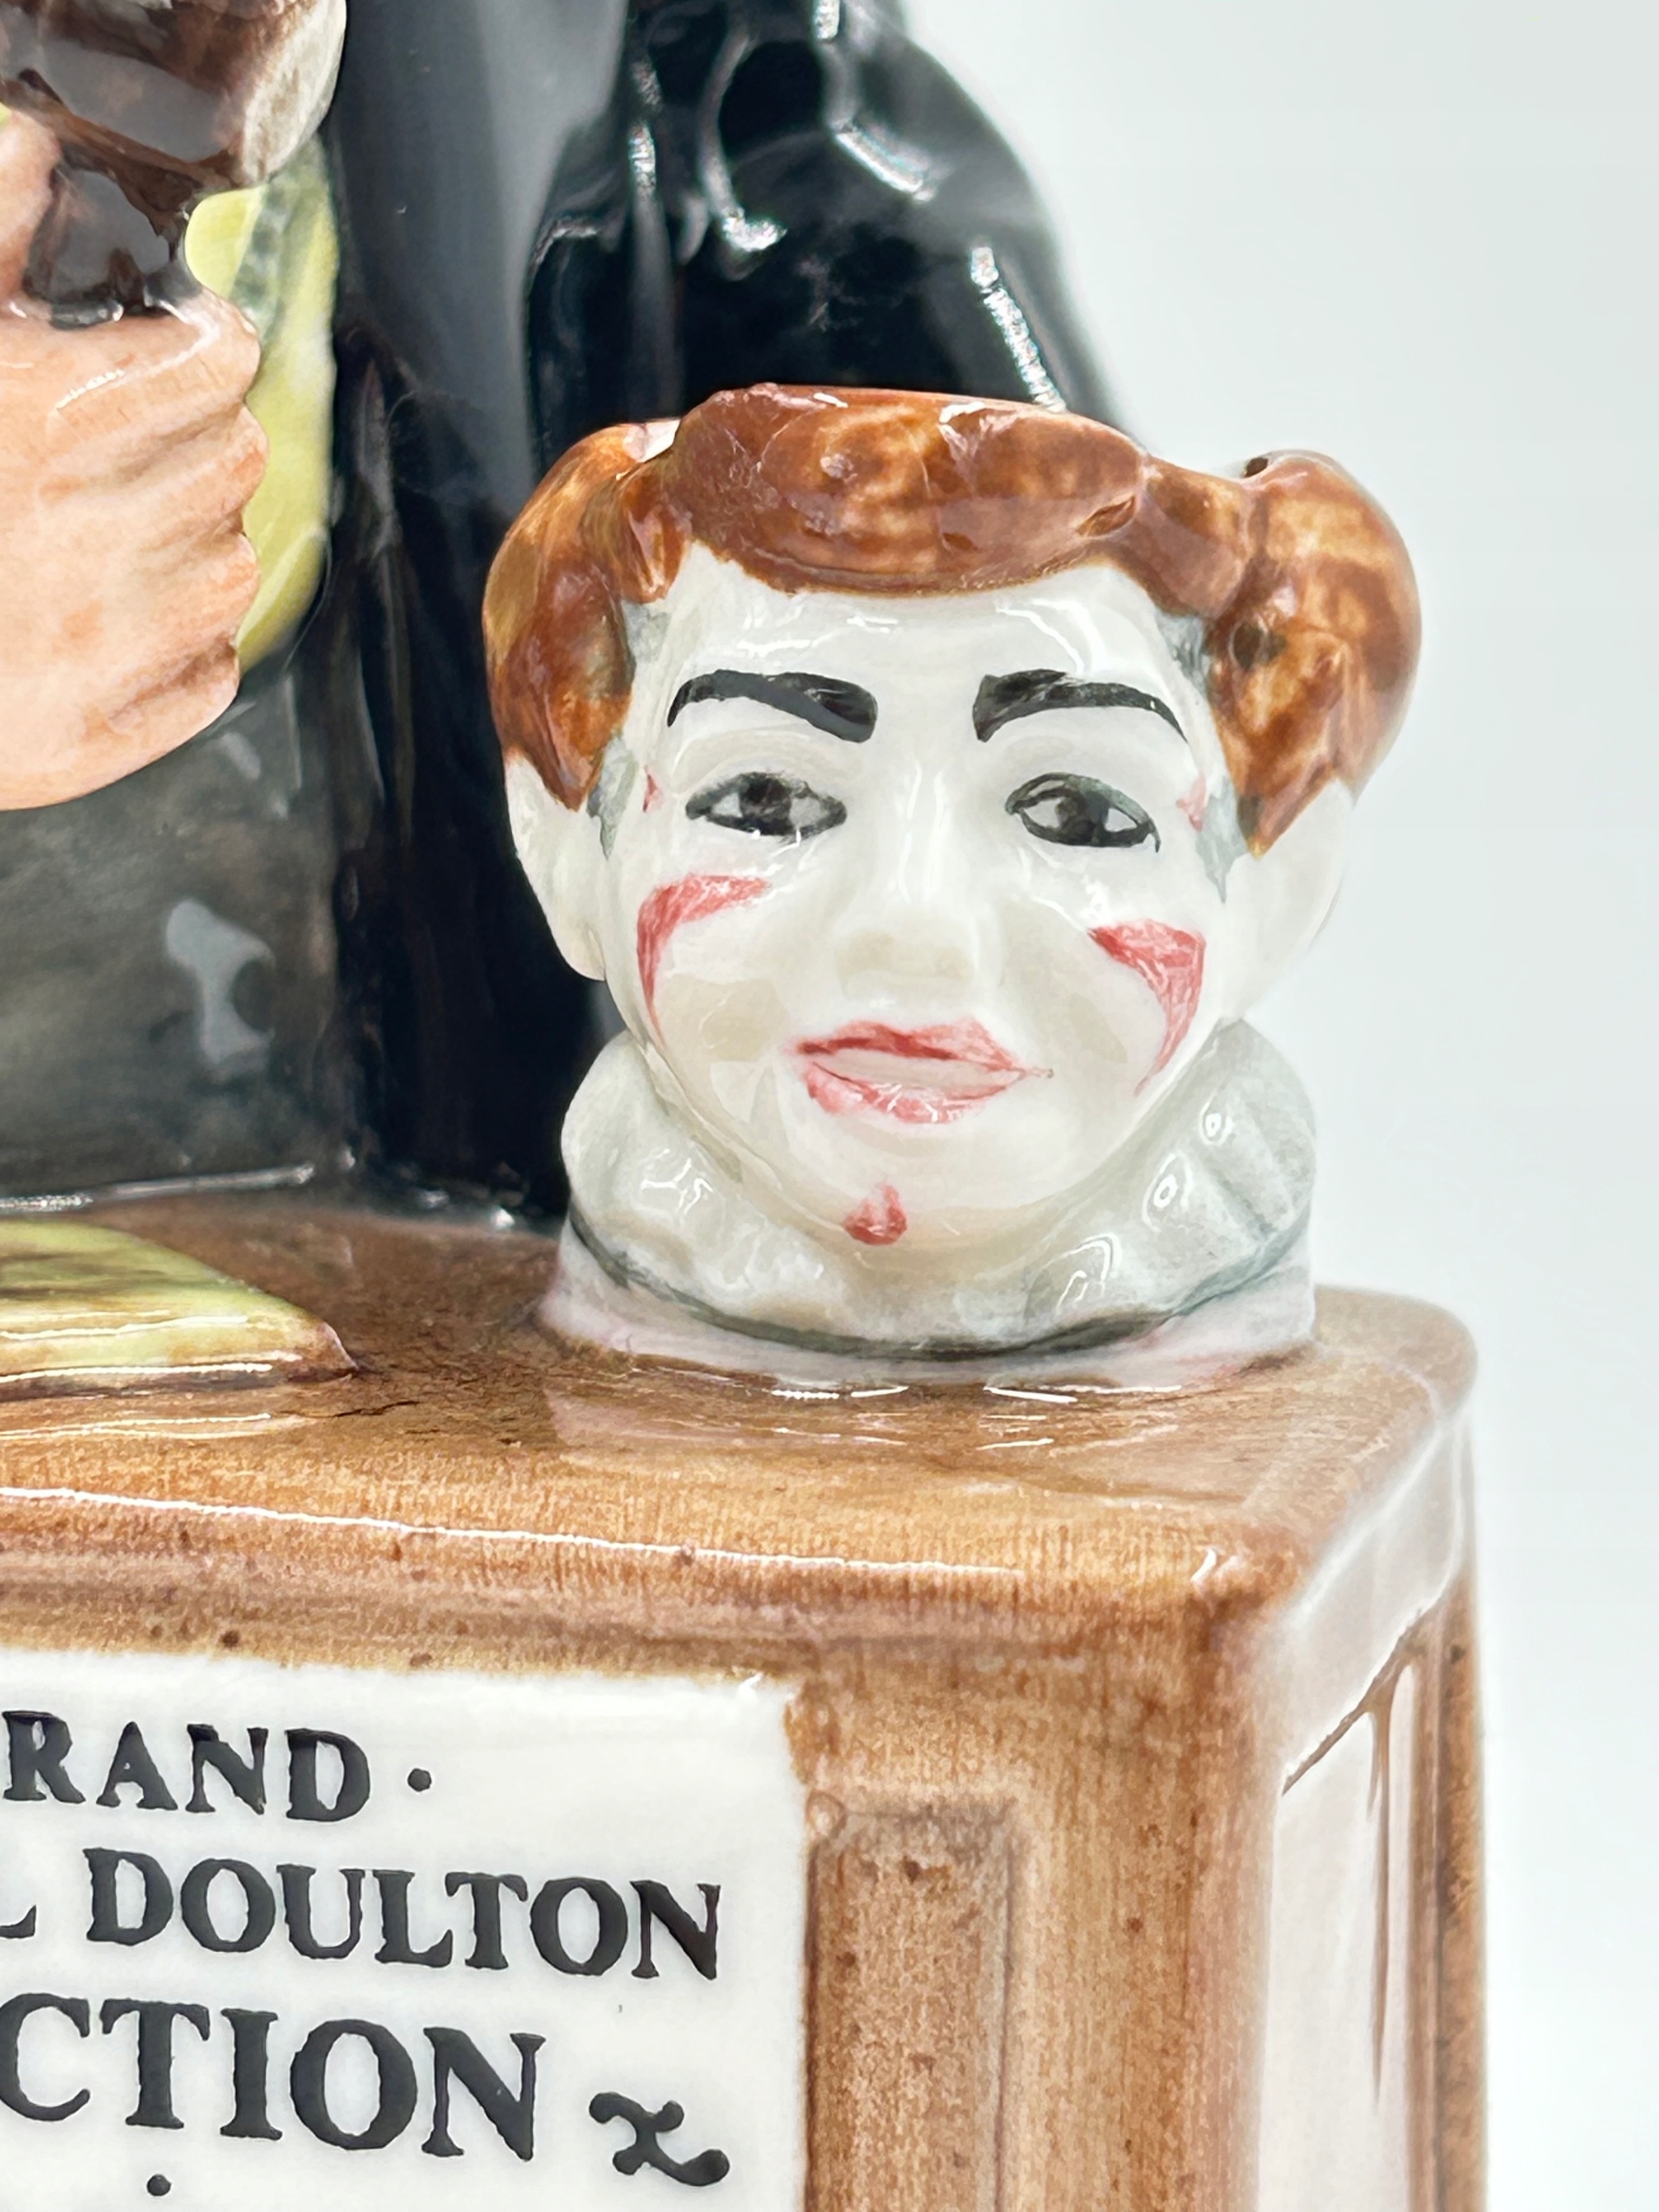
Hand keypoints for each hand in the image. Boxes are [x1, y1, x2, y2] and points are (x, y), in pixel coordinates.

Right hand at [0, 113, 267, 808]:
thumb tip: (32, 149)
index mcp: (37, 420)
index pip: (215, 360)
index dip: (204, 340)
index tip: (183, 339)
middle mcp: (79, 539)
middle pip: (236, 459)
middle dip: (202, 431)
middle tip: (149, 428)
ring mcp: (85, 654)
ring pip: (233, 570)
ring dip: (199, 536)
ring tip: (134, 518)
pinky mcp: (76, 743)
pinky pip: (206, 682)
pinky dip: (186, 648)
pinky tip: (128, 614)